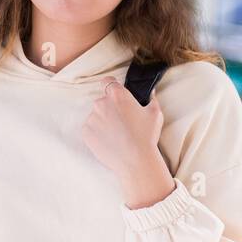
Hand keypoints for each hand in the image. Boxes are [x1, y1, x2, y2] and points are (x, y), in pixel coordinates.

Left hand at [82, 79, 175, 208]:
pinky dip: (97, 132)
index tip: (115, 94)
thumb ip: (151, 98)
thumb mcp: (155, 113)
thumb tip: (150, 91)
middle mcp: (101, 104)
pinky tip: (109, 140)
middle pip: (102, 100)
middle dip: (110, 108)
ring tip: (116, 134)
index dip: (111, 86)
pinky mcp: (86, 132)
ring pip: (96, 115)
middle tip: (121, 121)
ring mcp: (92, 118)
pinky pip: (90, 128)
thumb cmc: (147, 136)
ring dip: (103, 121)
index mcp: (117, 95)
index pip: (107, 81)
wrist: (135, 160)